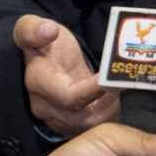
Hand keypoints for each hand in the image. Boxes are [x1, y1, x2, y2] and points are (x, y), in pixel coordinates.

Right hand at [17, 14, 116, 136]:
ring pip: (90, 127)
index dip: (93, 90)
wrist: (47, 58)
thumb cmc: (44, 41)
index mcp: (38, 82)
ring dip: (109, 111)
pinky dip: (106, 117)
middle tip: (122, 84)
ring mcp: (56, 120)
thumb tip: (48, 30)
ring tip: (119, 90)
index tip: (111, 77)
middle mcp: (44, 107)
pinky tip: (113, 100)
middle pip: (82, 118)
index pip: (68, 97)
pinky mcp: (68, 126)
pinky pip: (91, 130)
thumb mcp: (33, 26)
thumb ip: (34, 28)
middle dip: (107, 104)